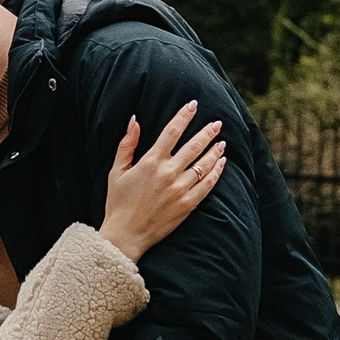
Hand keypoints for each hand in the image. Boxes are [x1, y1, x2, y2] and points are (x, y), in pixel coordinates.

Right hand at [99, 99, 227, 261]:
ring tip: (222, 142)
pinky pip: (207, 185)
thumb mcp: (117, 171)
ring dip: (215, 151)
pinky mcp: (188, 205)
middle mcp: (168, 173)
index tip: (193, 105)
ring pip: (204, 164)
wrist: (126, 235)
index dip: (184, 115)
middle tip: (217, 123)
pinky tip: (222, 164)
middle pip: (194, 146)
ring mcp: (180, 189)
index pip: (172, 131)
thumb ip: (127, 144)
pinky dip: (216, 172)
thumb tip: (134, 120)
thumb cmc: (118, 203)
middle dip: (207, 131)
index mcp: (151, 162)